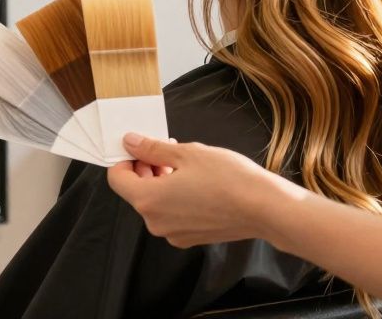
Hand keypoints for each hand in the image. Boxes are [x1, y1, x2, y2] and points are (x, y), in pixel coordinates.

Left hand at [107, 133, 293, 248]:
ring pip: (154, 203)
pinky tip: (197, 184)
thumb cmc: (229, 179)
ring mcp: (172, 234)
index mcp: (148, 200)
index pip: (117, 179)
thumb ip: (152, 148)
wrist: (264, 209)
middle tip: (167, 150)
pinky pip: (171, 214)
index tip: (140, 148)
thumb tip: (130, 142)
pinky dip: (175, 198)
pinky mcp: (189, 238)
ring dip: (161, 182)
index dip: (125, 160)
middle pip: (135, 191)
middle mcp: (155, 222)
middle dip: (145, 169)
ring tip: (186, 165)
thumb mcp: (186, 152)